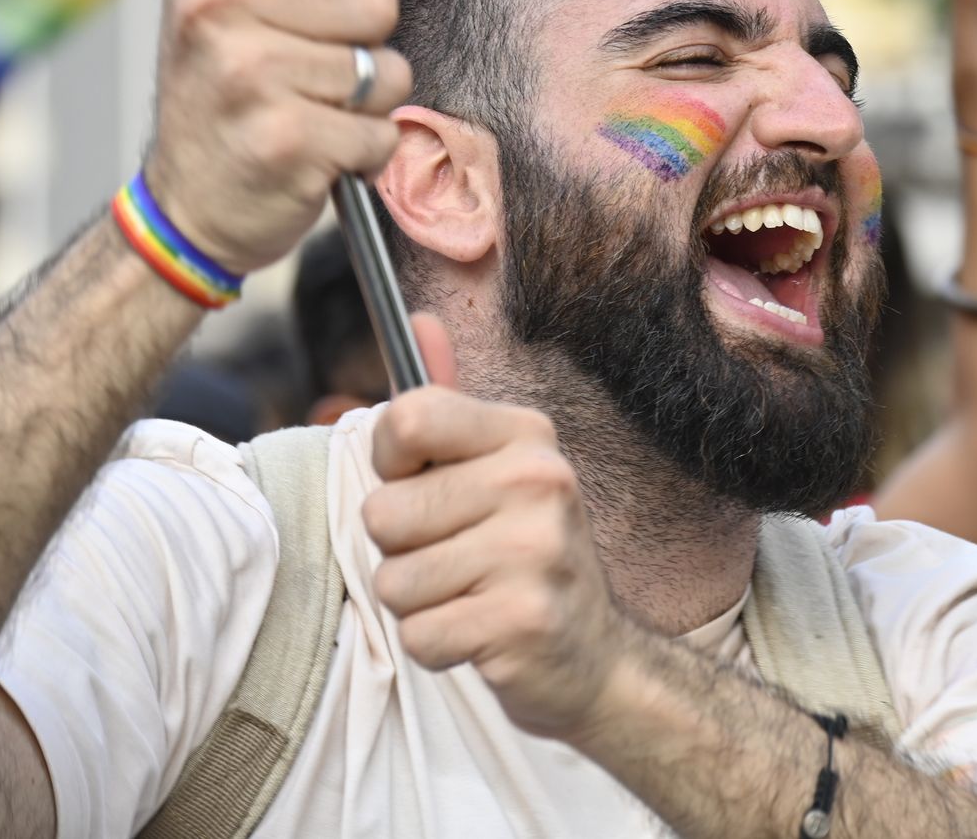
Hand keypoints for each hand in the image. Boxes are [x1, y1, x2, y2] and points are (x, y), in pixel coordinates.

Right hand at [146, 0, 410, 275]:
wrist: (188, 210)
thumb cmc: (221, 99)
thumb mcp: (222, 1)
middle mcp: (216, 14)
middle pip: (373, 0)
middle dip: (362, 46)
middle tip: (307, 76)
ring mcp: (250, 79)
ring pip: (385, 71)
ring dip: (364, 105)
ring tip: (310, 118)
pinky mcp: (289, 143)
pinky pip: (381, 132)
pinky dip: (365, 155)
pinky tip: (317, 159)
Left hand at [362, 315, 629, 739]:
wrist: (593, 655)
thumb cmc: (521, 555)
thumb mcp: (492, 470)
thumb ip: (444, 407)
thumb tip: (417, 319)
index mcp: (524, 434)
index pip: (406, 418)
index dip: (391, 466)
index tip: (426, 486)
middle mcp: (538, 479)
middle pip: (383, 514)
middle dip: (403, 550)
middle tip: (459, 559)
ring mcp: (537, 549)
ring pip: (394, 581)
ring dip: (420, 603)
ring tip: (472, 596)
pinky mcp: (525, 619)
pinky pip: (419, 634)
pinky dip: (437, 646)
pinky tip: (481, 634)